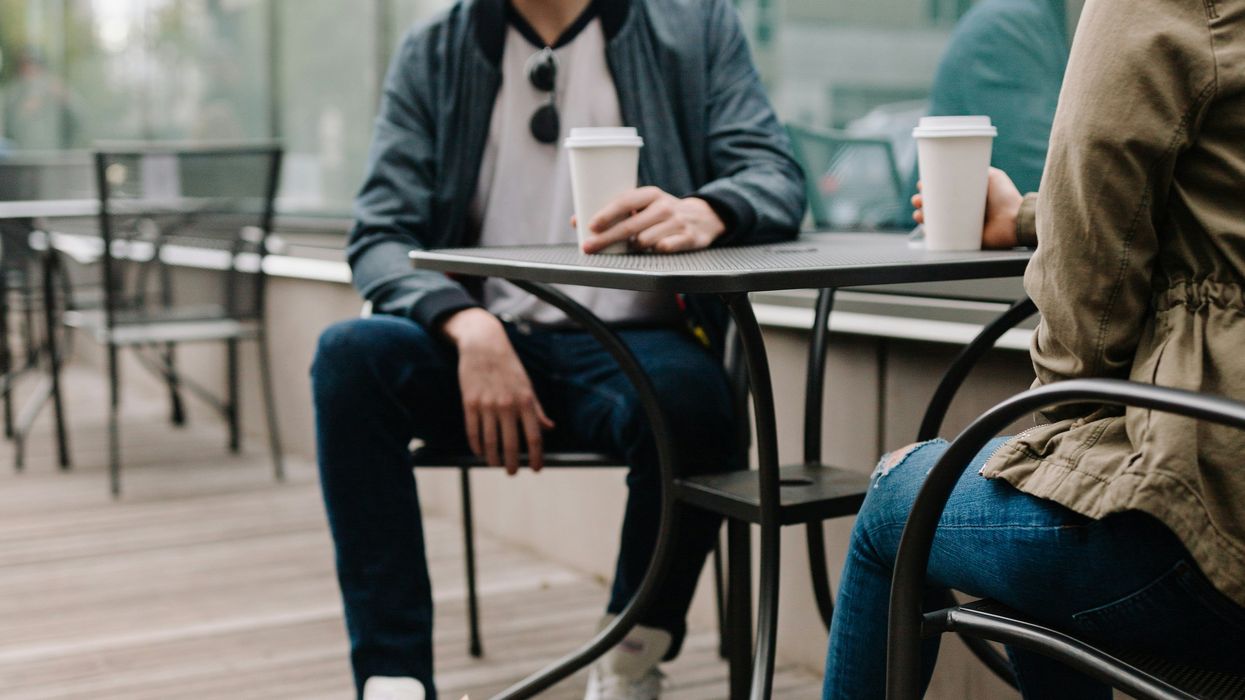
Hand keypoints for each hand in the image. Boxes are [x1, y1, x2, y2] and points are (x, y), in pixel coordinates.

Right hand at [440, 308, 553, 473]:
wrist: (484, 345)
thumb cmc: (509, 366)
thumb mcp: (528, 385)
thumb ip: (538, 409)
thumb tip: (550, 428)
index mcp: (526, 401)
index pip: (534, 437)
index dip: (536, 457)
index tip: (537, 469)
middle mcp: (507, 405)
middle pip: (511, 444)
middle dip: (513, 463)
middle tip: (513, 472)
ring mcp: (487, 405)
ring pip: (490, 442)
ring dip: (493, 459)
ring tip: (495, 465)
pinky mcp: (470, 403)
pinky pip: (473, 432)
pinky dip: (476, 446)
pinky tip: (480, 452)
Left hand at [576, 186, 725, 253]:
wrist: (704, 217)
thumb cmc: (662, 213)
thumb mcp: (644, 205)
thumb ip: (616, 212)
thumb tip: (576, 221)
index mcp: (651, 194)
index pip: (625, 201)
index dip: (606, 213)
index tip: (590, 225)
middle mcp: (664, 206)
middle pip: (630, 226)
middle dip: (606, 238)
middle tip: (589, 247)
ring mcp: (677, 222)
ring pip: (644, 241)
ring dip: (634, 247)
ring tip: (633, 246)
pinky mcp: (689, 238)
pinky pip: (665, 248)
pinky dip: (656, 250)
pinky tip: (654, 249)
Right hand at [911, 167, 1024, 248]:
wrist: (1015, 220)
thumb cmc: (1006, 197)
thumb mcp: (992, 176)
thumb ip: (978, 168)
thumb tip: (959, 161)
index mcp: (968, 196)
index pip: (944, 191)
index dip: (931, 188)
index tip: (921, 185)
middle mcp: (963, 210)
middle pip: (937, 205)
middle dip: (922, 202)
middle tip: (918, 199)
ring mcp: (962, 226)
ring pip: (936, 221)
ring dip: (923, 217)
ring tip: (919, 213)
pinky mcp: (964, 240)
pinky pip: (943, 238)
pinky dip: (931, 235)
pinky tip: (925, 230)